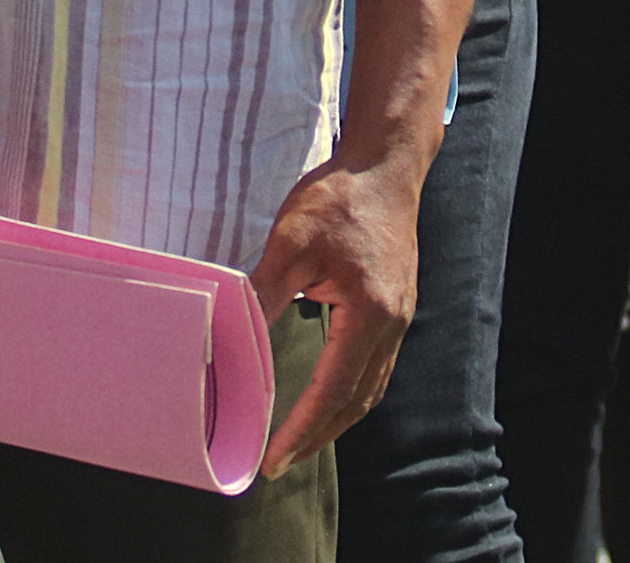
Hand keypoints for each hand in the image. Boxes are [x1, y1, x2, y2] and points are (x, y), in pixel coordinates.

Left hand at [246, 148, 425, 476]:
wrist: (385, 167)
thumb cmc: (339, 199)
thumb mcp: (291, 243)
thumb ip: (264, 293)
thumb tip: (230, 333)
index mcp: (369, 314)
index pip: (333, 390)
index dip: (302, 429)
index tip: (274, 458)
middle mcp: (391, 324)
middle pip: (356, 401)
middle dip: (318, 436)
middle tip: (280, 462)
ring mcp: (399, 318)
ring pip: (370, 388)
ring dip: (336, 420)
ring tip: (300, 440)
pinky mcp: (396, 308)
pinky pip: (375, 367)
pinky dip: (350, 392)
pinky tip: (328, 396)